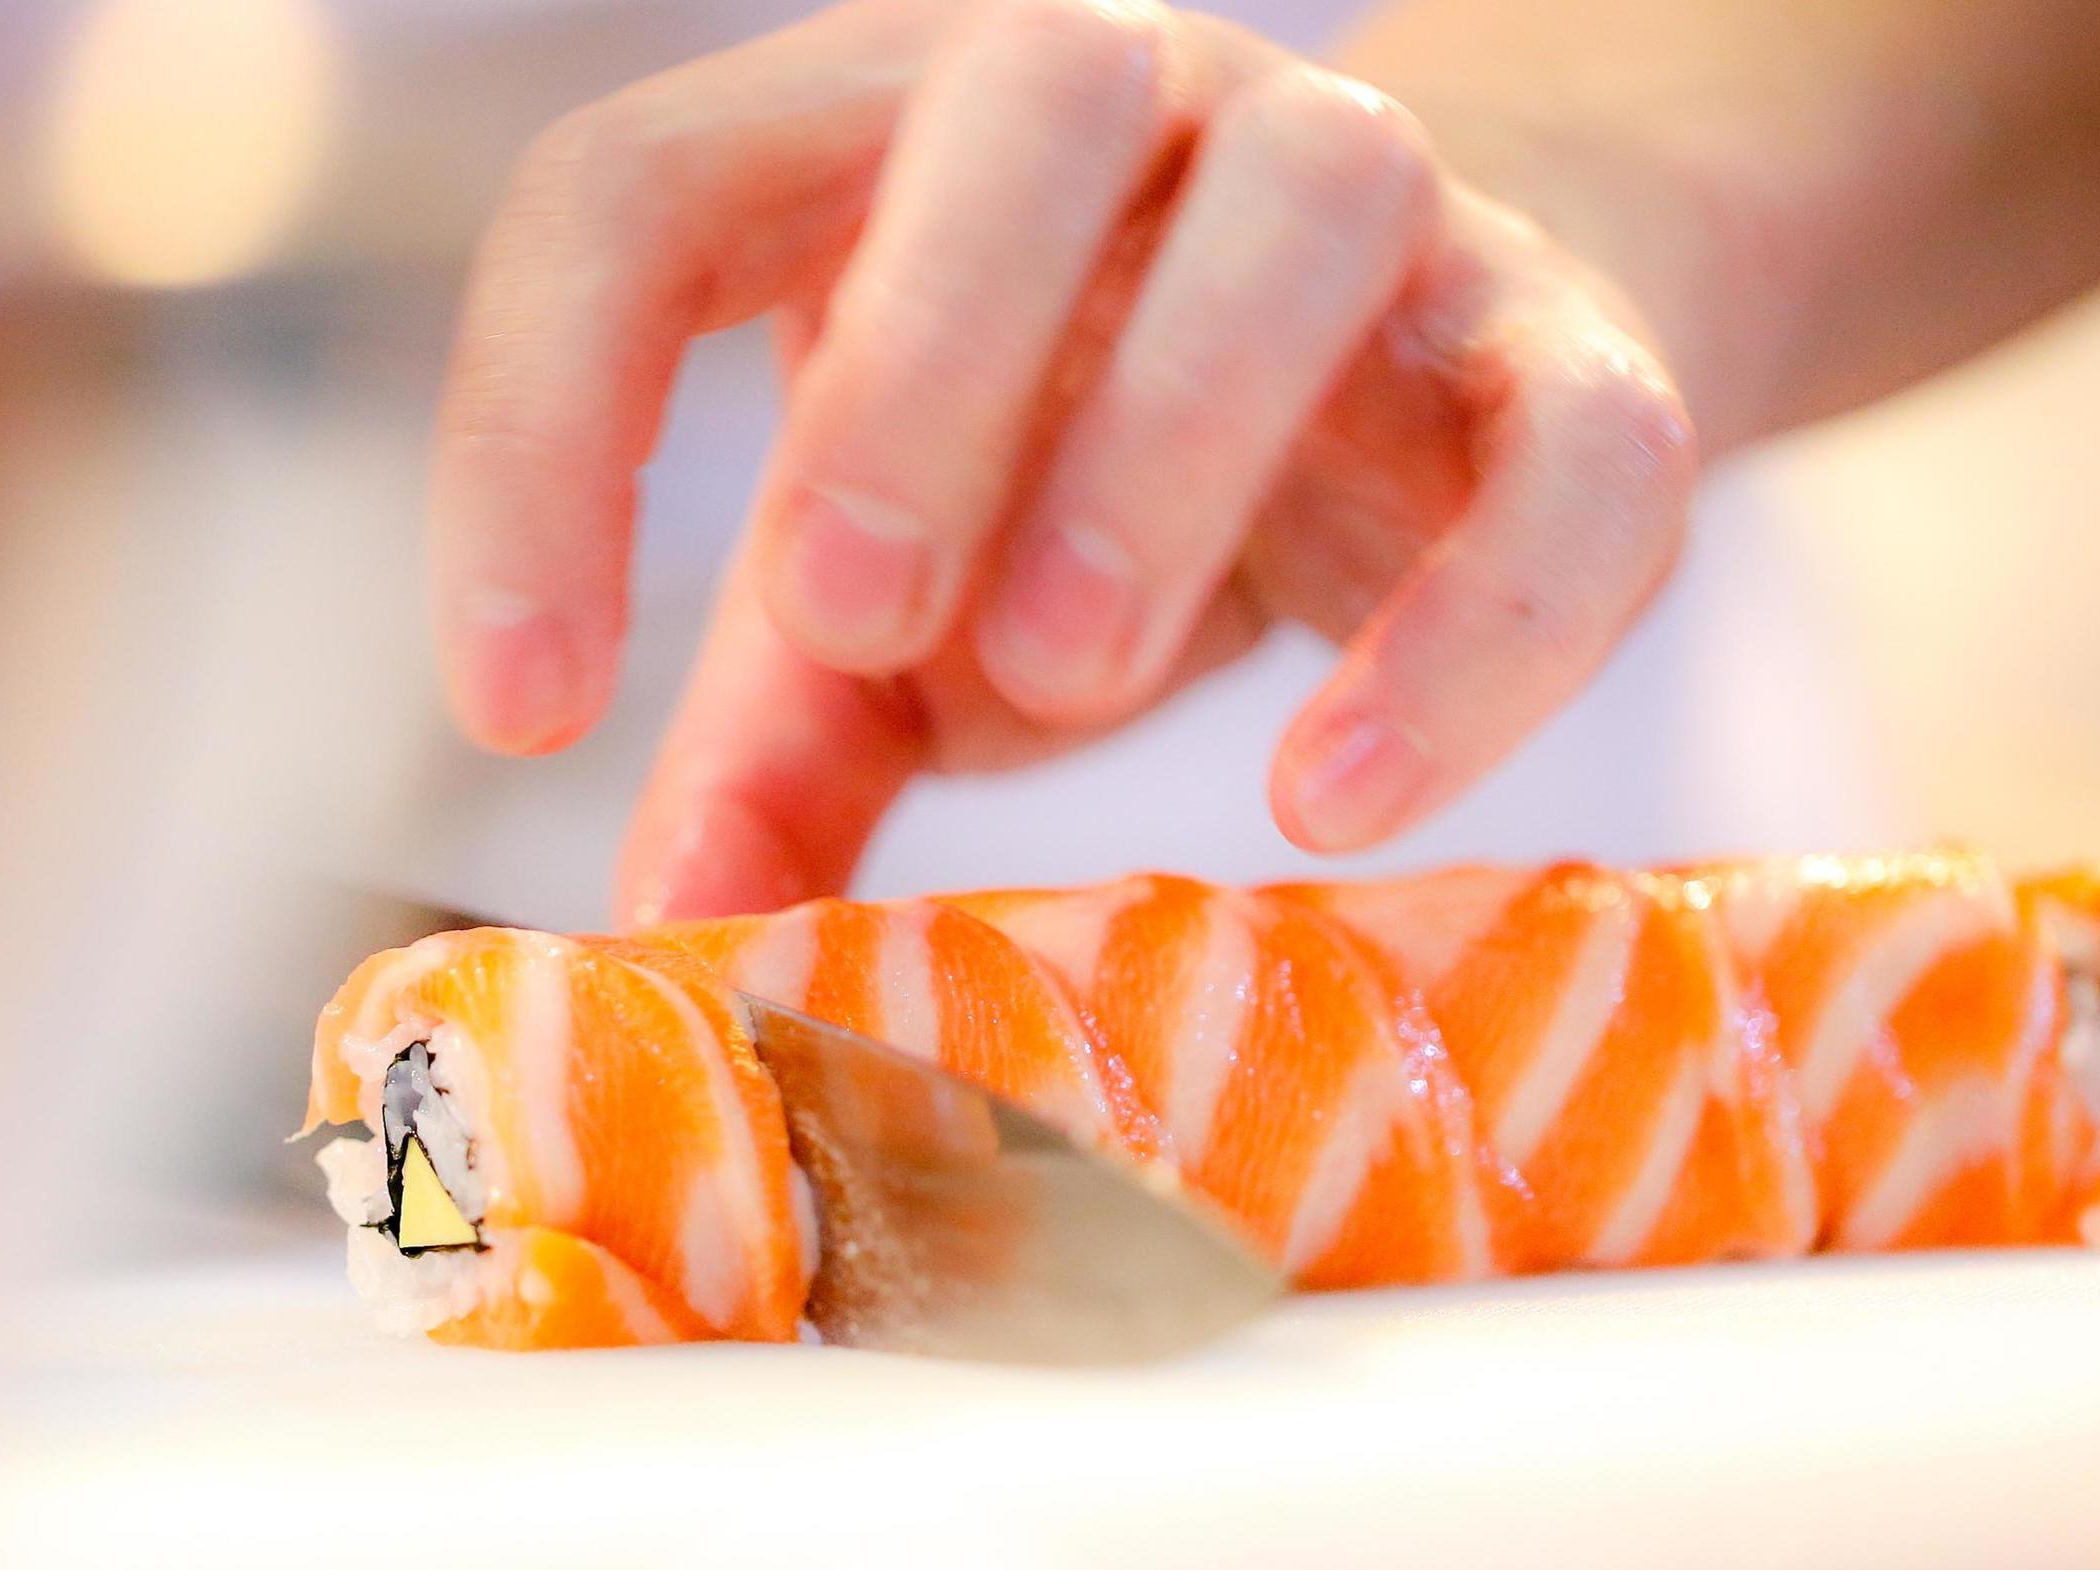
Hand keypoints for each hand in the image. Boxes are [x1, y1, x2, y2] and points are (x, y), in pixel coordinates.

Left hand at [430, 0, 1697, 923]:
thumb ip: (775, 751)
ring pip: (1306, 211)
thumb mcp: (897, 627)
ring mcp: (1378, 193)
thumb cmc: (1102, 476)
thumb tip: (670, 940)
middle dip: (916, 360)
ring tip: (1062, 681)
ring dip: (1168, 436)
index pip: (648, 192)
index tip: (524, 703)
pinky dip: (1463, 628)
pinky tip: (1328, 797)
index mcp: (890, 136)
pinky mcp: (1576, 347)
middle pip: (1024, 98)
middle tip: (844, 614)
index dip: (547, 429)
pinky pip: (1567, 447)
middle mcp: (1134, 104)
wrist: (1463, 379)